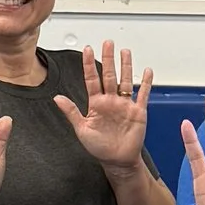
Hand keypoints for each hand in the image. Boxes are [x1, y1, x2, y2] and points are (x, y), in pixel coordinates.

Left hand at [55, 41, 153, 171]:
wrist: (117, 161)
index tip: (87, 49)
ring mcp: (124, 105)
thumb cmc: (100, 148)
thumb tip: (58, 98)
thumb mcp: (81, 130)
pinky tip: (147, 71)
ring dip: (125, 66)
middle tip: (107, 43)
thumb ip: (71, 112)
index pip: (91, 79)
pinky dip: (146, 83)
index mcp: (96, 104)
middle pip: (109, 75)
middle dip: (108, 58)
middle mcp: (110, 101)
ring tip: (125, 51)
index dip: (89, 64)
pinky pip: (142, 94)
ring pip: (125, 81)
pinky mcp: (137, 112)